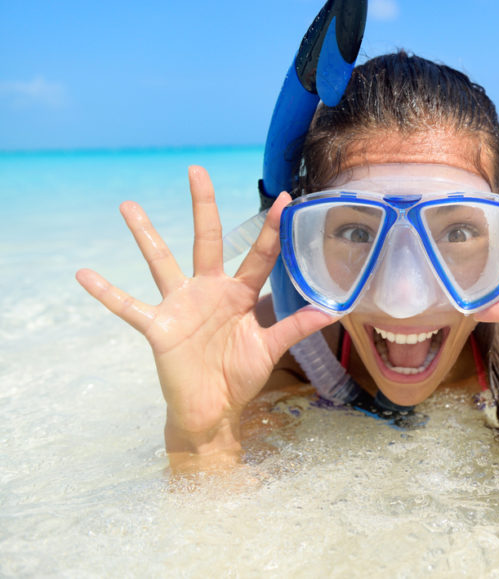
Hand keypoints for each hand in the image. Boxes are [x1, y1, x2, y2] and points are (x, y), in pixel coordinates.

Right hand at [76, 166, 333, 456]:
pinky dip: (106, 293)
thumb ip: (295, 326)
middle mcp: (209, 290)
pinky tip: (83, 274)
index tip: (285, 197)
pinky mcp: (158, 327)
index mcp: (240, 293)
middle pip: (206, 240)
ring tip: (128, 206)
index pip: (259, 254)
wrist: (212, 410)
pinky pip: (128, 307)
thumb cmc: (241, 376)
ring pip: (161, 262)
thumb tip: (333, 310)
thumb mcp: (270, 349)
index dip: (272, 228)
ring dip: (146, 235)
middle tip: (196, 170)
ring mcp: (181, 305)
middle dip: (204, 205)